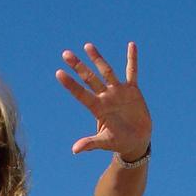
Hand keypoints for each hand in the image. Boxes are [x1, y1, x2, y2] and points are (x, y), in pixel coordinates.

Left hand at [56, 42, 151, 160]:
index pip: (81, 94)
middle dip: (78, 66)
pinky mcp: (132, 91)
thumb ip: (90, 143)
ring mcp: (118, 92)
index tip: (59, 73)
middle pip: (90, 78)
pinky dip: (132, 59)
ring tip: (87, 46)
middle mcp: (105, 97)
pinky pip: (132, 72)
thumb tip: (75, 150)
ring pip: (106, 71)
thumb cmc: (118, 142)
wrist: (136, 141)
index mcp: (98, 109)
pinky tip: (131, 45)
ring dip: (97, 59)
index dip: (71, 84)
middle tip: (65, 54)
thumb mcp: (104, 142)